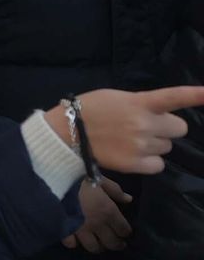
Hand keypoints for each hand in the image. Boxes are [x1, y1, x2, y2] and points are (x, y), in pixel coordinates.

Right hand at [46, 85, 203, 173]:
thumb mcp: (116, 98)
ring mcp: (142, 145)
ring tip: (131, 140)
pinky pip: (159, 164)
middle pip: (179, 128)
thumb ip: (140, 103)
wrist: (68, 132)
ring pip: (167, 146)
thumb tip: (160, 114)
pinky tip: (133, 154)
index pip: (173, 97)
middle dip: (166, 128)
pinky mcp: (137, 164)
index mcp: (140, 102)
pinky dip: (149, 161)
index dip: (195, 95)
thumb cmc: (91, 109)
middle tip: (146, 126)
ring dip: (155, 143)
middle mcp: (145, 123)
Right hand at [64, 178, 131, 252]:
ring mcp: (81, 230)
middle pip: (112, 243)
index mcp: (108, 211)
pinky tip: (75, 237)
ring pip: (94, 248)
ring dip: (98, 246)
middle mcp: (97, 224)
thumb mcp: (99, 179)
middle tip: (116, 241)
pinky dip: (75, 242)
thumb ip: (115, 190)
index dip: (125, 231)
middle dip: (116, 243)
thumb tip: (129, 199)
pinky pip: (72, 244)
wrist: (53, 179)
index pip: (123, 230)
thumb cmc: (78, 177)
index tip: (124, 230)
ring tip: (97, 242)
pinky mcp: (65, 231)